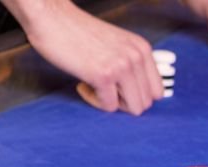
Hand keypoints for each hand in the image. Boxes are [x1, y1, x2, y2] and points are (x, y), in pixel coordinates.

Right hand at [21, 0, 160, 113]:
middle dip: (125, 102)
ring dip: (113, 103)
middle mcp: (137, 57)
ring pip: (134, 108)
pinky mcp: (103, 75)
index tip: (118, 88)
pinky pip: (109, 106)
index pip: (157, 91)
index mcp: (143, 49)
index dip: (137, 95)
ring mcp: (121, 66)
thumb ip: (131, 62)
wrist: (50, 16)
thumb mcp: (117, 43)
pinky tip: (82, 85)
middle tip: (104, 89)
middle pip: (146, 102)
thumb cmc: (77, 31)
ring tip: (94, 87)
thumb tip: (138, 92)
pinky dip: (94, 101)